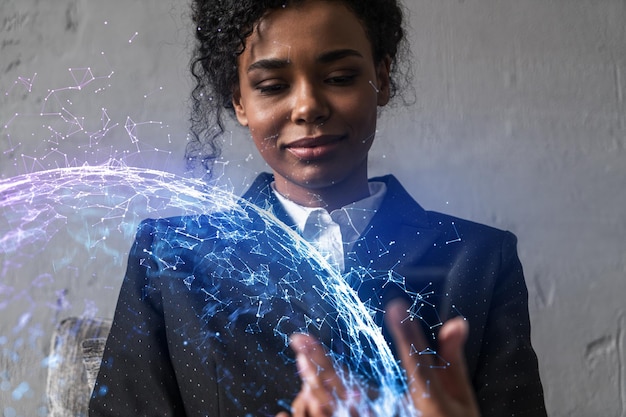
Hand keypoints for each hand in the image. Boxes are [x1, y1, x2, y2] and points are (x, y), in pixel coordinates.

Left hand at [276, 299, 479, 416]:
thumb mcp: (461, 397)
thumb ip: (452, 359)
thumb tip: (455, 324)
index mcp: (427, 402)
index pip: (416, 361)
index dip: (407, 333)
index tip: (396, 307)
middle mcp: (396, 415)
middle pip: (355, 387)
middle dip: (323, 361)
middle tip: (301, 340)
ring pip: (340, 406)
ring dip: (316, 381)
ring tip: (299, 358)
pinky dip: (320, 406)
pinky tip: (307, 389)